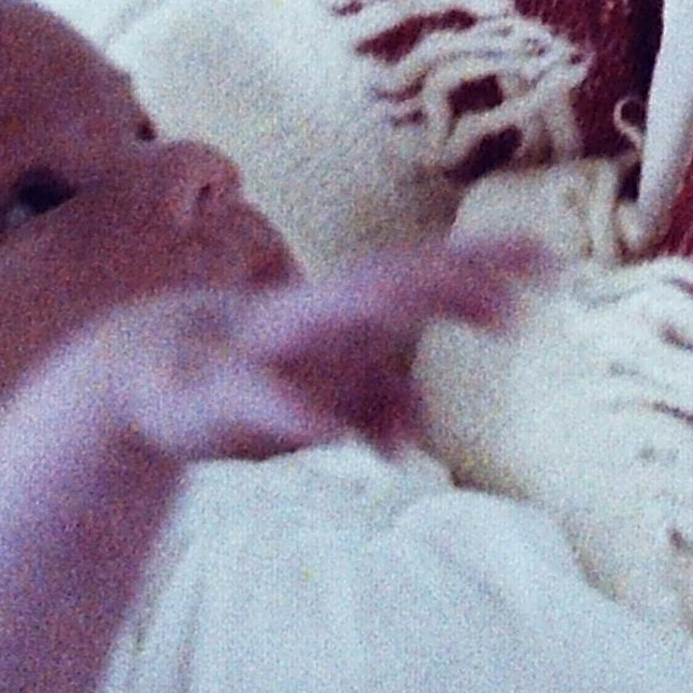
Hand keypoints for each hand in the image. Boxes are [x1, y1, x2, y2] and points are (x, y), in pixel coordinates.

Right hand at [69, 236, 542, 464]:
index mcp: (343, 312)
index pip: (424, 276)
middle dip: (451, 284)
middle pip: (391, 287)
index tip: (555, 260)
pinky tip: (325, 431)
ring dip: (386, 316)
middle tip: (518, 295)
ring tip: (421, 326)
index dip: (485, 263)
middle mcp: (313, 316)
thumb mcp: (317, 397)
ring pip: (330, 323)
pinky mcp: (217, 393)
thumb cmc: (242, 375)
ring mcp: (266, 347)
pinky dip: (291, 411)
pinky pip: (259, 399)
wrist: (138, 377)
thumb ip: (371, 406)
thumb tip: (414, 432)